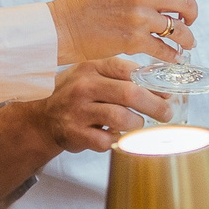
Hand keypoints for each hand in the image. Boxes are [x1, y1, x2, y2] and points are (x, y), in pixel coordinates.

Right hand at [0, 59, 172, 155]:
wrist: (41, 116)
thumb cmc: (75, 94)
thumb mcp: (92, 75)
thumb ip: (120, 76)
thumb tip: (160, 86)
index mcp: (92, 67)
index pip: (128, 70)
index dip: (152, 82)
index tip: (167, 92)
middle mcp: (85, 87)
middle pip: (130, 94)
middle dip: (155, 105)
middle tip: (166, 113)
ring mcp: (79, 111)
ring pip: (121, 119)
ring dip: (137, 124)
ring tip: (138, 125)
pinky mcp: (75, 134)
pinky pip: (106, 141)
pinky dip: (116, 141)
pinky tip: (115, 136)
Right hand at [50, 0, 206, 65]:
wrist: (63, 26)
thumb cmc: (87, 4)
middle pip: (186, 0)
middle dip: (193, 14)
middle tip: (188, 21)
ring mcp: (138, 16)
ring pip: (180, 28)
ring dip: (187, 37)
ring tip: (185, 42)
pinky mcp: (133, 40)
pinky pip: (165, 49)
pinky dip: (172, 55)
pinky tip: (172, 57)